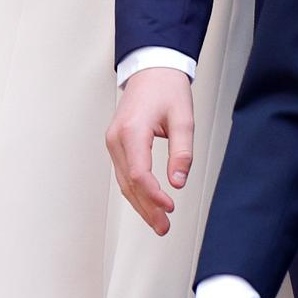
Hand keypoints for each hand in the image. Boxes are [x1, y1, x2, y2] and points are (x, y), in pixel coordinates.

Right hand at [107, 68, 194, 235]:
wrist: (152, 70)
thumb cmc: (167, 89)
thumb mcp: (183, 118)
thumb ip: (182, 151)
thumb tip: (179, 182)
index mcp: (132, 130)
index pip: (138, 173)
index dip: (153, 195)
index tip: (169, 206)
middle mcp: (116, 138)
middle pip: (128, 182)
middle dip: (146, 208)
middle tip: (163, 227)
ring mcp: (113, 142)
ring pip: (124, 182)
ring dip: (140, 204)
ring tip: (158, 223)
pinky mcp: (117, 144)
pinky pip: (124, 173)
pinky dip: (136, 191)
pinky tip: (148, 205)